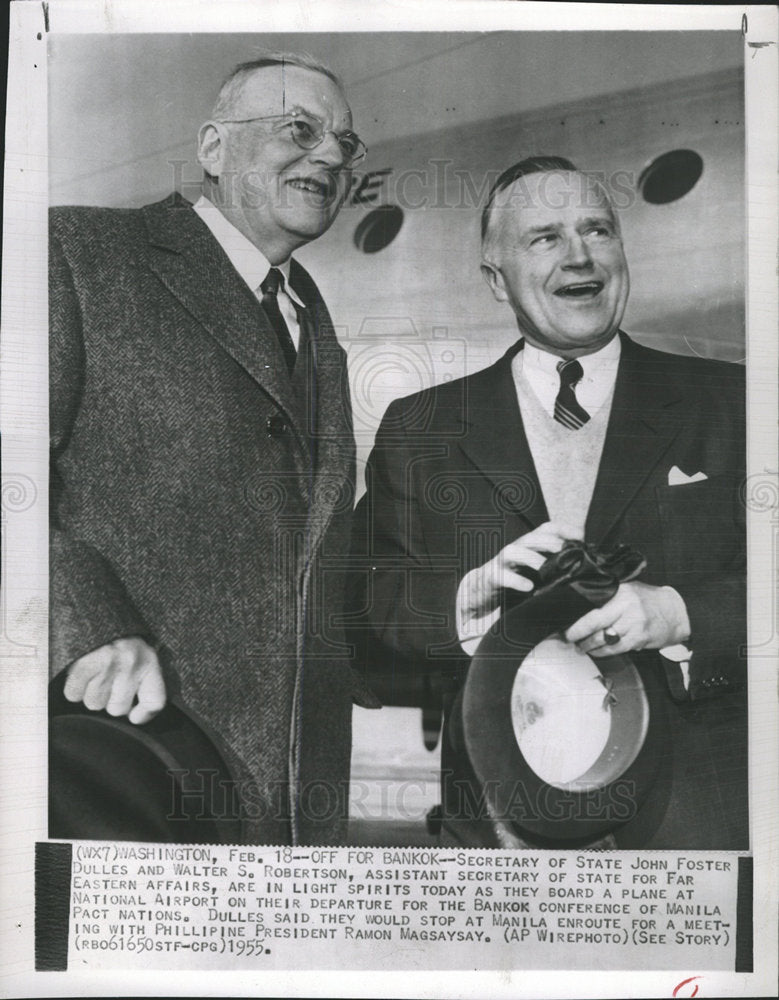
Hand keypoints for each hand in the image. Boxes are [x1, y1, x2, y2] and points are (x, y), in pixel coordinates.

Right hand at [63, 637, 165, 723]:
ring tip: (93, 673)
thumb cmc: (117, 638)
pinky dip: (73, 688)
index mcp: (149, 661)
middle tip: (106, 680)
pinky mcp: (84, 664)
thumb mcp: (141, 653)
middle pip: (118, 709)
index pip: (154, 702)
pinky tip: (81, 673)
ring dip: (90, 693)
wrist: (94, 609)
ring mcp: (107, 664)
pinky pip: (74, 695)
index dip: (143, 715)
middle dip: (109, 699)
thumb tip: (134, 714)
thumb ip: (143, 680)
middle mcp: (131, 663)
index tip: (134, 716)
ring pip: (94, 704)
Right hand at [459, 521, 580, 620]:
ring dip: (531, 558)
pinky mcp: (491, 577)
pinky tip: (529, 587)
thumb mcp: (533, 569)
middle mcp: (515, 549)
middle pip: (531, 538)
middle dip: (549, 542)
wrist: (480, 590)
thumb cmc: (513, 578)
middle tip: (565, 551)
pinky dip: (516, 580)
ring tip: (545, 568)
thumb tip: (581, 566)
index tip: (581, 537)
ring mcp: (501, 562)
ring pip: (514, 552)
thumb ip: (552, 565)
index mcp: (527, 545)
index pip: (545, 529)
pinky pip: (502, 576)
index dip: (563, 529)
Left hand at [563, 582, 690, 656]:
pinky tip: (596, 652)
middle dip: (579, 634)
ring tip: (582, 647)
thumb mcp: (629, 590)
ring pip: (605, 639)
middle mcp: (627, 607)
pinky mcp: (640, 638)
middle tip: (569, 639)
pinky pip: (616, 648)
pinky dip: (603, 652)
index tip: (566, 629)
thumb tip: (582, 607)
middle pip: (596, 623)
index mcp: (621, 593)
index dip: (578, 622)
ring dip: (589, 646)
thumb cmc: (649, 600)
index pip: (594, 608)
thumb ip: (609, 596)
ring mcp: (634, 624)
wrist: (677, 612)